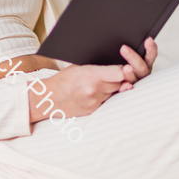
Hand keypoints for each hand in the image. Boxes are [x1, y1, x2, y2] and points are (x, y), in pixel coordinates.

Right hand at [28, 38, 158, 122]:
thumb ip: (100, 69)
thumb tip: (120, 70)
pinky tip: (99, 91)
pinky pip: (107, 101)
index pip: (118, 72)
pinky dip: (106, 96)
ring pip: (114, 92)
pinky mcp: (93, 110)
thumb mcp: (80, 67)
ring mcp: (94, 102)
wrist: (49, 98)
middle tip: (124, 72)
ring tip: (105, 81)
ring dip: (115, 87)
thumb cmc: (64, 79)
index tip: (130, 67)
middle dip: (121, 77)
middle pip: (119, 82)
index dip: (126, 70)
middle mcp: (94, 90)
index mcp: (90, 75)